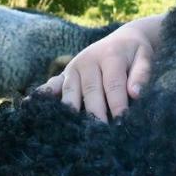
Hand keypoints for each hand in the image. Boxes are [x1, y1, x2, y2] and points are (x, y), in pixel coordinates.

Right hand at [33, 16, 160, 121]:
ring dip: (71, 112)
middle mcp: (88, 61)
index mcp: (110, 56)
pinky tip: (29, 105)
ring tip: (73, 133)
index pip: (113, 85)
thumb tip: (134, 93)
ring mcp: (74, 68)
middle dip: (95, 114)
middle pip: (90, 92)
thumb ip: (142, 74)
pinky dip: (42, 95)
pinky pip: (52, 85)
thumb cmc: (136, 53)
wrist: (125, 38)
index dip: (117, 105)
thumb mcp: (145, 56)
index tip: (122, 124)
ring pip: (70, 92)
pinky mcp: (65, 74)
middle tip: (99, 137)